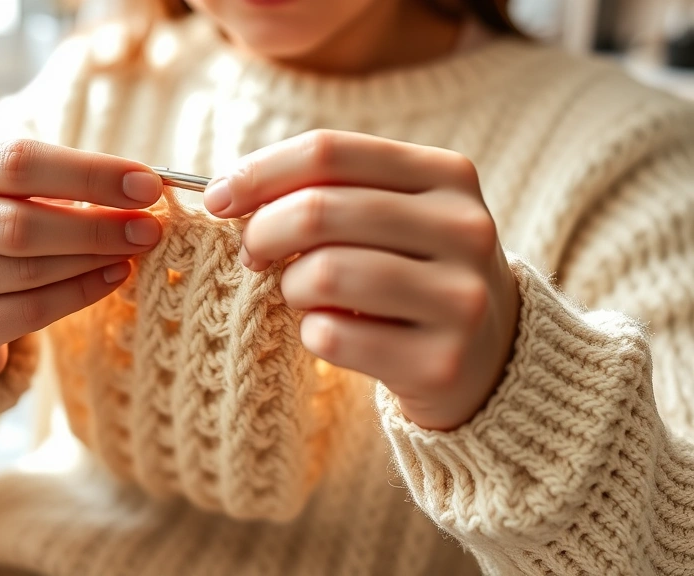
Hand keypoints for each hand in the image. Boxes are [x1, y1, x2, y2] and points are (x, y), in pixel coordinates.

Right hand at [0, 137, 163, 384]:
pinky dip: (79, 295)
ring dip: (92, 261)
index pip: (18, 161)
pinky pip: (27, 313)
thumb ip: (62, 182)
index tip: (148, 186)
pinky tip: (112, 278)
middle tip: (149, 229)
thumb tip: (142, 189)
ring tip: (134, 252)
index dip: (90, 174)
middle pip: (20, 222)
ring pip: (27, 271)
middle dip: (97, 226)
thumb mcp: (9, 187)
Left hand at [204, 130, 519, 430]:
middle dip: (261, 233)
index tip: (217, 199)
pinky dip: (312, 335)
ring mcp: (459, 298)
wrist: (488, 358)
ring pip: (323, 274)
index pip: (328, 152)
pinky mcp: (440, 363)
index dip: (258, 172)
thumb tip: (227, 192)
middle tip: (252, 256)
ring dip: (291, 288)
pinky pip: (332, 337)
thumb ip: (325, 189)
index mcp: (447, 175)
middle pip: (318, 210)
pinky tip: (331, 334)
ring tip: (303, 295)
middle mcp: (465, 229)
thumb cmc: (412, 271)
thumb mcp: (390, 214)